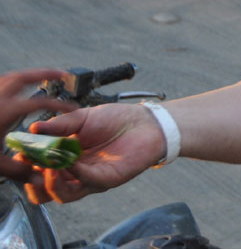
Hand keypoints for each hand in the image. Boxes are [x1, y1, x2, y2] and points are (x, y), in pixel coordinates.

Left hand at [0, 68, 75, 182]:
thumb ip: (18, 170)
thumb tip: (39, 177)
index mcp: (5, 111)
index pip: (41, 103)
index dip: (60, 105)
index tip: (72, 109)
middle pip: (23, 77)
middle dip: (44, 73)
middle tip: (61, 74)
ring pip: (7, 78)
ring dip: (25, 76)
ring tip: (37, 79)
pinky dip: (8, 83)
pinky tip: (9, 93)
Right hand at [24, 103, 164, 203]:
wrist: (146, 121)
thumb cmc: (116, 120)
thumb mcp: (82, 118)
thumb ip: (59, 125)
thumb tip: (34, 129)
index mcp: (64, 158)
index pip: (37, 171)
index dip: (26, 165)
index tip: (21, 152)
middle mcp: (74, 173)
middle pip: (43, 191)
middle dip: (32, 181)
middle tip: (30, 164)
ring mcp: (90, 179)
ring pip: (62, 195)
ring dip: (50, 183)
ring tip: (47, 166)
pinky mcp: (107, 180)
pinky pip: (86, 182)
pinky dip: (75, 174)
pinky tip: (69, 161)